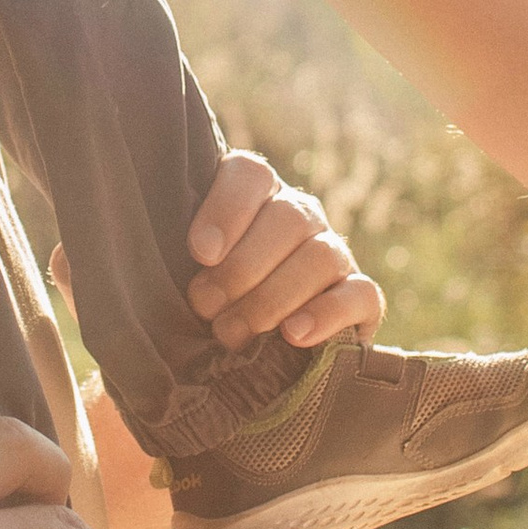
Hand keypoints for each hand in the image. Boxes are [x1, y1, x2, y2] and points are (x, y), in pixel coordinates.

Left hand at [186, 151, 382, 350]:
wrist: (254, 353)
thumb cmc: (207, 302)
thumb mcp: (185, 271)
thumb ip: (177, 255)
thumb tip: (166, 260)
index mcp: (256, 196)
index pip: (251, 175)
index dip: (226, 210)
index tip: (200, 253)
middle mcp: (300, 215)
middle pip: (288, 218)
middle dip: (241, 268)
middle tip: (205, 307)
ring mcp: (335, 253)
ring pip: (321, 256)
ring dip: (273, 297)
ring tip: (234, 333)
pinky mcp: (360, 298)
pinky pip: (358, 294)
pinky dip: (326, 314)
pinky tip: (293, 334)